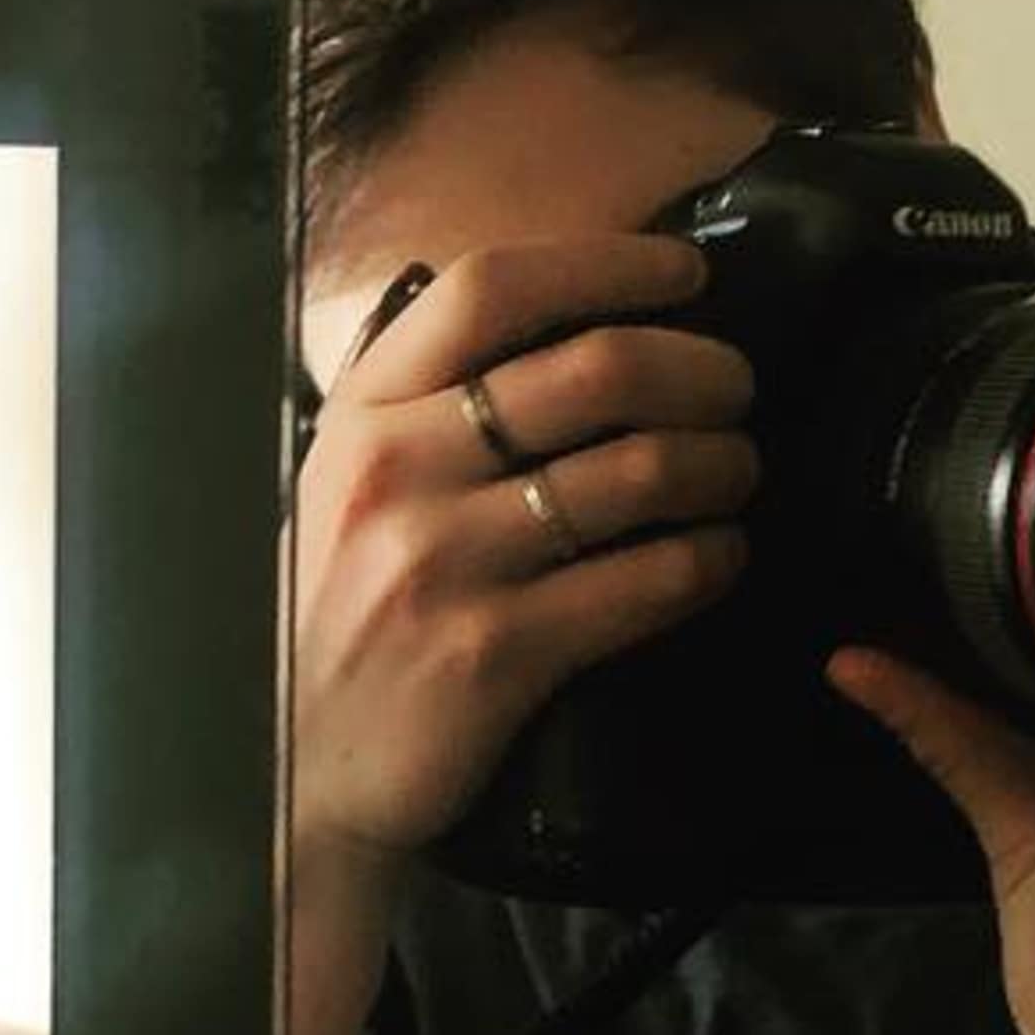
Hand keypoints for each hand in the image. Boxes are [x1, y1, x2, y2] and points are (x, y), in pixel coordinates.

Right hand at [292, 234, 759, 876]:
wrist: (298, 770)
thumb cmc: (341, 613)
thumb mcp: (348, 486)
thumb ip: (425, 404)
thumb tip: (558, 322)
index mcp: (364, 414)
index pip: (490, 291)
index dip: (608, 264)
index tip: (684, 274)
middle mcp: (398, 474)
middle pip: (595, 369)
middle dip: (701, 371)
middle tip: (736, 392)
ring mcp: (445, 564)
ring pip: (639, 472)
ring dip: (720, 464)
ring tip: (735, 473)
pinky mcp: (498, 652)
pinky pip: (648, 581)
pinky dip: (709, 559)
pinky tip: (718, 556)